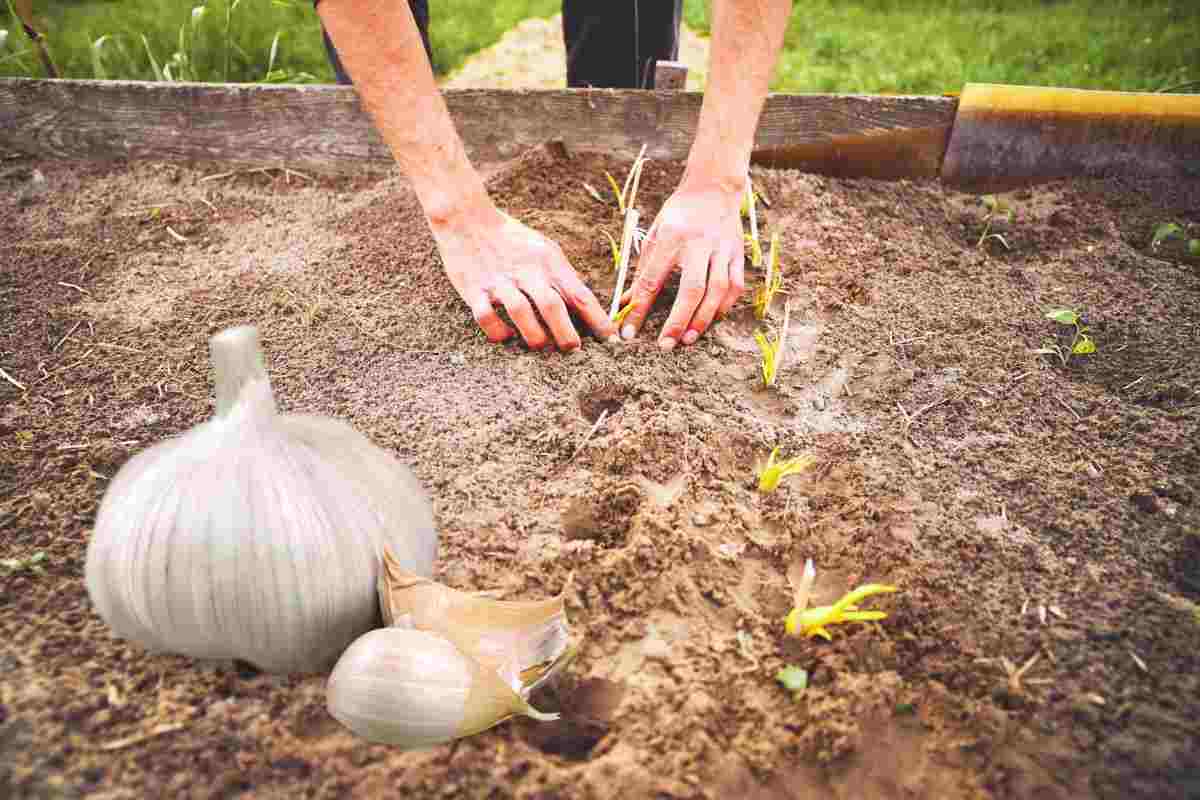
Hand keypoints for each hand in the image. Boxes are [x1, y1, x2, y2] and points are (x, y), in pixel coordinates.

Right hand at [431, 206, 616, 349]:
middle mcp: (526, 271)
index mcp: (548, 262)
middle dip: (566, 334)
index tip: (610, 339)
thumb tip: (585, 308)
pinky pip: (486, 316)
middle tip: (572, 349)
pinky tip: (506, 336)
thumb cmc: (513, 240)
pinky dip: (498, 332)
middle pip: (552, 306)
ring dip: (534, 336)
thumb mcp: (545, 250)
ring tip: (541, 345)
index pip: (579, 294)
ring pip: (520, 313)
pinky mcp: (474, 289)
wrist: (467, 218)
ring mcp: (499, 281)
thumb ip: (563, 276)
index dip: (597, 319)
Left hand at [619, 181, 745, 349]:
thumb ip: (643, 270)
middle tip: (666, 345)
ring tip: (688, 339)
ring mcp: (722, 249)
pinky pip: (734, 286)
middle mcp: (699, 243)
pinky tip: (711, 319)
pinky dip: (724, 306)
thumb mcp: (655, 235)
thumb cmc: (679, 214)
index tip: (629, 333)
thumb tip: (627, 303)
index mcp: (671, 238)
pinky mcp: (737, 254)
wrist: (714, 187)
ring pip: (716, 291)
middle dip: (678, 320)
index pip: (651, 280)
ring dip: (703, 319)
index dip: (639, 310)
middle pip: (691, 289)